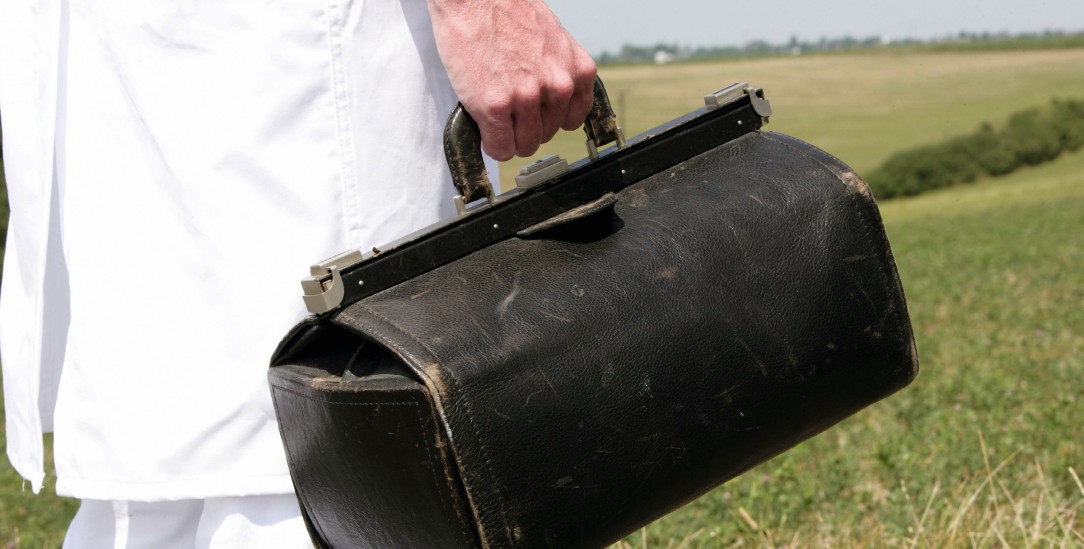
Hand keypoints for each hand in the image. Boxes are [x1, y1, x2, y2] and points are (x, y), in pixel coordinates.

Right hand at [428, 0, 596, 160]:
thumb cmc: (507, 12)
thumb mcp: (553, 39)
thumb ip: (560, 72)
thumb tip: (552, 104)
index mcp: (578, 71)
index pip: (572, 121)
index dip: (548, 118)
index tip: (535, 116)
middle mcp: (558, 86)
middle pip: (546, 134)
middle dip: (526, 125)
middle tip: (507, 106)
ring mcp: (527, 98)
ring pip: (524, 145)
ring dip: (508, 136)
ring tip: (495, 112)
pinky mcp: (496, 106)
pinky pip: (500, 148)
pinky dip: (491, 143)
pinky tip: (484, 127)